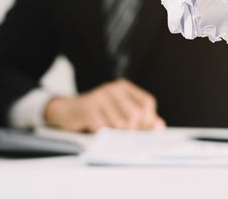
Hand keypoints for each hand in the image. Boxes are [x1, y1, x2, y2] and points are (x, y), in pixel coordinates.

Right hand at [44, 78, 164, 132]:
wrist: (68, 110)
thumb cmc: (98, 112)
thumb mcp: (119, 110)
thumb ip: (140, 117)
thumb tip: (159, 126)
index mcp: (123, 87)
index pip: (147, 102)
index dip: (149, 119)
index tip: (146, 132)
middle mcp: (113, 88)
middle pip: (136, 113)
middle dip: (135, 130)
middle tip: (128, 139)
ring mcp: (100, 97)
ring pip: (121, 124)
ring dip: (119, 136)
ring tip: (113, 136)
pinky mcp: (88, 108)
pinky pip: (104, 129)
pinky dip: (105, 136)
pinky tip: (100, 134)